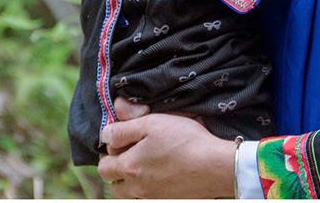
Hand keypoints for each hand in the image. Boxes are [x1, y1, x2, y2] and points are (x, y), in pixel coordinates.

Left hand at [97, 99, 234, 197]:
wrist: (216, 167)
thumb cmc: (185, 142)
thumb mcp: (153, 124)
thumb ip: (124, 128)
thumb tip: (105, 134)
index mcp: (128, 168)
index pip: (104, 166)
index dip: (111, 151)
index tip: (124, 140)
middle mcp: (135, 188)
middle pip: (114, 185)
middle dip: (118, 170)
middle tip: (134, 154)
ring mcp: (152, 197)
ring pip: (131, 194)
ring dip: (133, 181)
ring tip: (149, 165)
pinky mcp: (168, 200)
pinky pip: (149, 197)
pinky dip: (151, 187)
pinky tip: (165, 174)